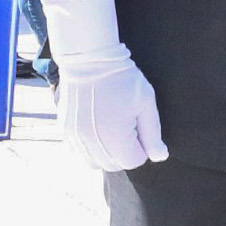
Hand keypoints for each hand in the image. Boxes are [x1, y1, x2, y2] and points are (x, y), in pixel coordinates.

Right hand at [43, 0, 167, 170]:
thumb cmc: (122, 78)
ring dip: (107, 153)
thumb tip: (160, 157)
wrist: (88, 59)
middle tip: (126, 125)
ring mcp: (76, 137)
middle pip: (114, 165)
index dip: (141, 147)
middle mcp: (92, 141)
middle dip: (125, 152)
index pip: (134, 161)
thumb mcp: (145, 102)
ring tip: (111, 128)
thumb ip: (153, 134)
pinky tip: (96, 128)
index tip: (139, 126)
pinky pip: (79, 153)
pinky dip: (90, 148)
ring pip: (95, 163)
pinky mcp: (65, 131)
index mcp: (115, 136)